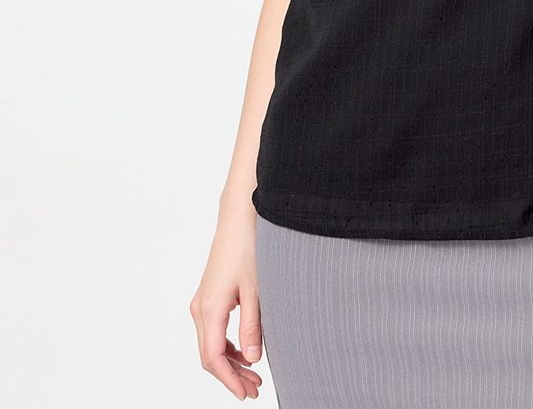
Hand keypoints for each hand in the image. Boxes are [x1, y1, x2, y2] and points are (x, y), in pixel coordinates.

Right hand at [190, 215, 264, 400]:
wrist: (238, 218)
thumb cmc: (248, 248)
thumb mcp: (256, 290)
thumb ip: (252, 326)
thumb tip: (252, 360)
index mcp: (209, 310)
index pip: (213, 359)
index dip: (229, 380)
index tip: (245, 394)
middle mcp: (199, 309)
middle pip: (210, 356)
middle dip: (231, 376)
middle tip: (255, 390)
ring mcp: (201, 302)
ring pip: (211, 344)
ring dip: (231, 362)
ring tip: (253, 376)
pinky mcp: (208, 296)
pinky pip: (214, 330)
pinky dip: (228, 345)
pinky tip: (246, 352)